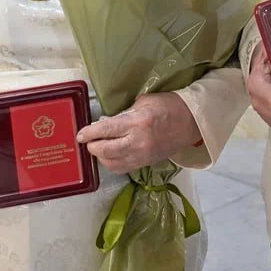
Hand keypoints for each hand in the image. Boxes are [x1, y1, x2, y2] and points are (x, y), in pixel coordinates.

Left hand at [77, 93, 200, 174]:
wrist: (191, 122)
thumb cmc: (168, 106)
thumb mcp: (144, 102)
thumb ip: (123, 113)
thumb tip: (105, 122)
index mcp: (137, 122)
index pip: (106, 130)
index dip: (89, 133)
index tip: (80, 135)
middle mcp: (138, 142)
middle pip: (106, 151)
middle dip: (92, 147)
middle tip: (88, 141)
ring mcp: (142, 155)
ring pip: (112, 163)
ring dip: (101, 157)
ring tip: (98, 148)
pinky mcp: (146, 163)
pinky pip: (123, 168)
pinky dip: (112, 163)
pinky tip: (110, 155)